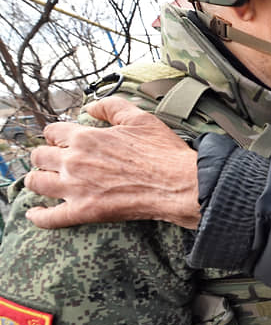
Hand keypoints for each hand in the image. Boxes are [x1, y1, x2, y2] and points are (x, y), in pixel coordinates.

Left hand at [24, 97, 200, 228]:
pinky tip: (35, 213)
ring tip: (44, 181)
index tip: (61, 140)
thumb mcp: (140, 118)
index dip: (55, 135)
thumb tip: (91, 107)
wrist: (179, 184)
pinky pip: (49, 218)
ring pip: (36, 183)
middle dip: (44, 156)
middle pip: (39, 156)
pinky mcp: (84, 212)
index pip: (52, 132)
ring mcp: (76, 188)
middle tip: (55, 160)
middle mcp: (74, 161)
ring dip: (37, 180)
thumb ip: (111, 106)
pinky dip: (38, 216)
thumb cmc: (163, 152)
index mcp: (85, 137)